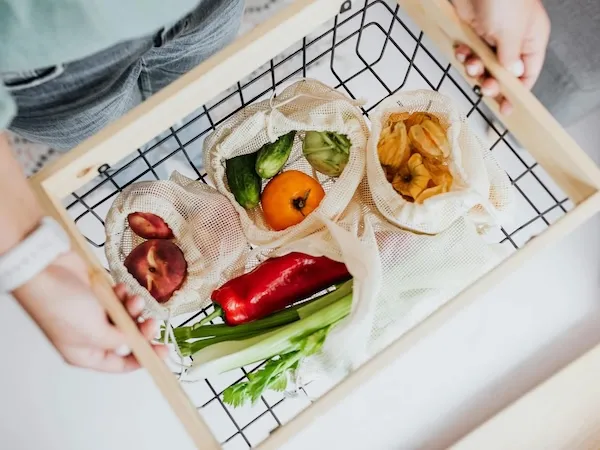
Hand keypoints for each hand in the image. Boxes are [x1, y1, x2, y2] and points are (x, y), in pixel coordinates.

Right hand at [13, 251, 166, 371]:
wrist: (46, 270)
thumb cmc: (62, 306)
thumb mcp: (95, 332)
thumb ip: (120, 341)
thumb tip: (134, 345)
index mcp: (85, 354)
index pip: (120, 364)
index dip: (143, 358)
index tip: (164, 352)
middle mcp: (90, 336)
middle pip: (127, 339)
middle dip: (141, 330)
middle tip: (153, 323)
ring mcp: (94, 314)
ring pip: (126, 316)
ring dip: (134, 309)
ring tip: (134, 300)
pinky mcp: (98, 294)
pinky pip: (120, 299)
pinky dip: (125, 295)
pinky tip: (122, 289)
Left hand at [452, 0, 550, 114]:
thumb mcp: (511, 34)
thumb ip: (511, 60)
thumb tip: (513, 78)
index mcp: (531, 39)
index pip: (528, 74)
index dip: (517, 92)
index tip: (506, 108)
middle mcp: (513, 40)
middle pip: (503, 74)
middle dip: (492, 82)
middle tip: (484, 87)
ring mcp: (491, 36)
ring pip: (483, 65)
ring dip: (475, 69)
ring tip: (472, 65)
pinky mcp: (473, 32)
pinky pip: (469, 53)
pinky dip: (465, 56)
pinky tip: (462, 52)